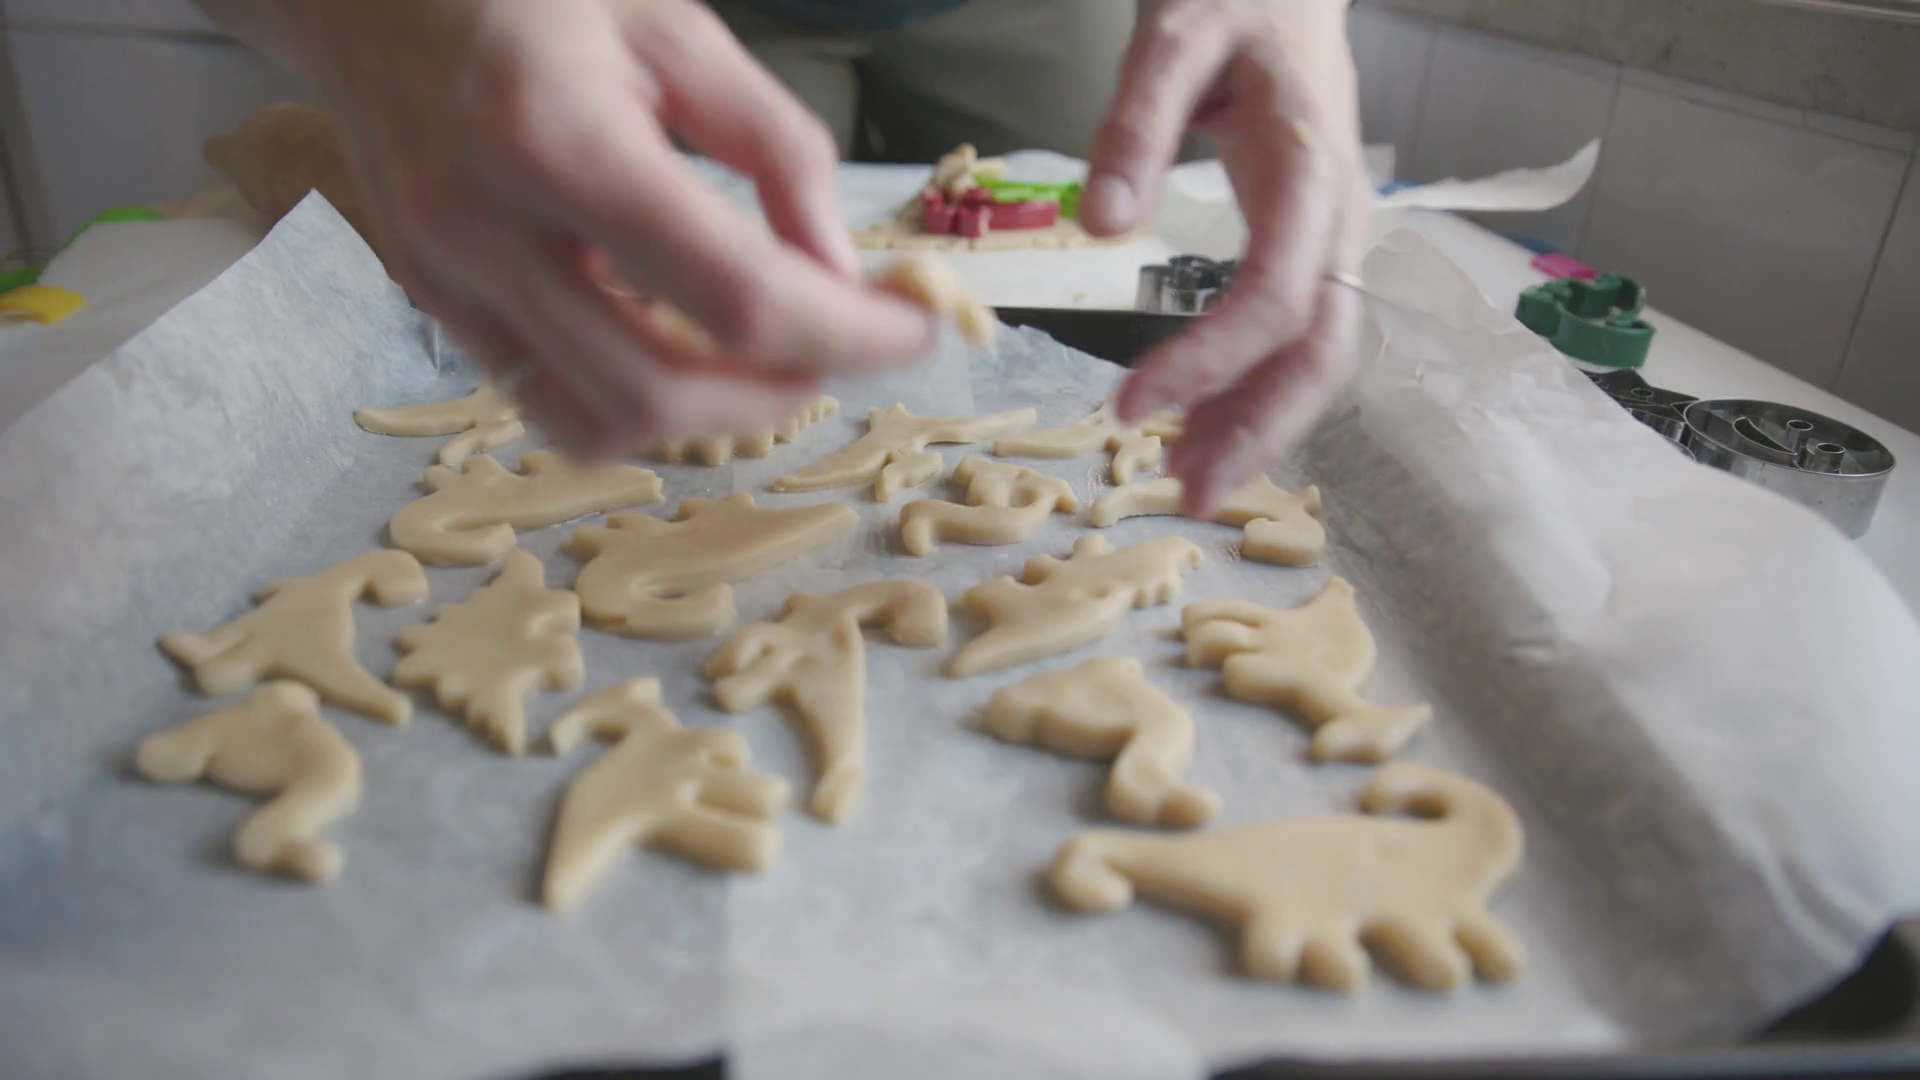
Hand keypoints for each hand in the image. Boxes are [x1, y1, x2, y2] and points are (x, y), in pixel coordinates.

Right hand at [210, 0, 934, 456]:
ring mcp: (446, 278)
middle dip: (782, 389)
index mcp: (560, 138)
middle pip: (660, 388)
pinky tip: (679, 346)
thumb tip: (838, 267)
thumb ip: (774, 144)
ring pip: (596, 422)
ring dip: (708, 415)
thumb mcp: (677, 25)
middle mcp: (487, 227)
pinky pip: (547, 402)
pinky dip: (634, 403)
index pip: (732, 293)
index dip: (844, 332)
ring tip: (768, 356)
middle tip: (844, 345)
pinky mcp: (433, 303)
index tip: (914, 329)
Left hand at [1081, 0, 1370, 512]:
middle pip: (1324, 349)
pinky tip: (1205, 423)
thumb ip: (1136, 122)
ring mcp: (1335, 233)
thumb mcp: (1173, 35)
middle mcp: (1339, 215)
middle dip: (1261, 430)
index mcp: (1310, 169)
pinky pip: (1300, 333)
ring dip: (1260, 423)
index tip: (1130, 404)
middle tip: (1188, 494)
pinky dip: (1257, 388)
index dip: (1209, 362)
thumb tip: (1103, 224)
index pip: (1276, 296)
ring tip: (1187, 477)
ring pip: (1321, 354)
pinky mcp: (1313, 243)